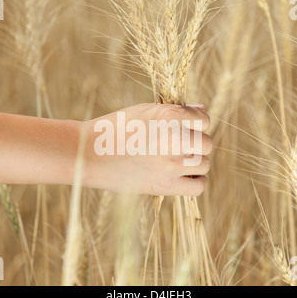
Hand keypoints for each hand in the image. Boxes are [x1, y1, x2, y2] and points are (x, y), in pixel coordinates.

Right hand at [82, 103, 212, 195]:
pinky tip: (183, 177)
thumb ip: (176, 111)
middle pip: (207, 144)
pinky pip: (199, 186)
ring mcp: (172, 163)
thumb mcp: (145, 111)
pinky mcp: (165, 185)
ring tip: (178, 162)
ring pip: (205, 165)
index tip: (185, 129)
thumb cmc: (116, 128)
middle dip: (197, 145)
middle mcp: (175, 138)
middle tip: (179, 147)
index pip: (205, 120)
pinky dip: (195, 182)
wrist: (89, 154)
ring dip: (196, 163)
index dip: (197, 125)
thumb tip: (202, 112)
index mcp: (170, 116)